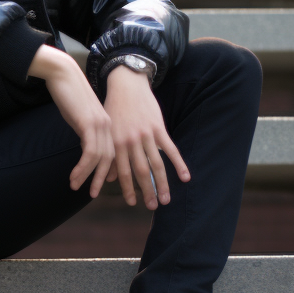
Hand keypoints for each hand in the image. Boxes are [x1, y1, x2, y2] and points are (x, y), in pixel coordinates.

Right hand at [28, 45, 114, 197]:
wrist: (63, 74)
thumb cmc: (68, 93)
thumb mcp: (79, 116)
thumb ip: (85, 132)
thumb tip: (85, 148)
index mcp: (107, 123)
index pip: (112, 152)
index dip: (107, 170)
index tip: (99, 184)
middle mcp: (108, 125)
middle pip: (111, 159)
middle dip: (102, 179)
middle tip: (93, 194)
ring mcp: (100, 125)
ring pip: (101, 158)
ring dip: (89, 176)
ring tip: (78, 187)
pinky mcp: (89, 124)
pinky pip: (90, 152)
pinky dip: (83, 167)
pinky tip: (74, 176)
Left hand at [103, 65, 190, 209]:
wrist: (126, 85)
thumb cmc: (114, 109)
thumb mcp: (107, 131)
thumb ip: (110, 155)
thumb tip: (110, 178)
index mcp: (117, 144)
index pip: (123, 172)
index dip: (128, 189)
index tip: (132, 203)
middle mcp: (131, 141)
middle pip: (141, 172)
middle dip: (147, 191)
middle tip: (153, 207)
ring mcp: (146, 135)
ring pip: (157, 164)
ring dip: (163, 184)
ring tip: (167, 199)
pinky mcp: (159, 128)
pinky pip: (171, 149)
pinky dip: (179, 164)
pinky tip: (186, 177)